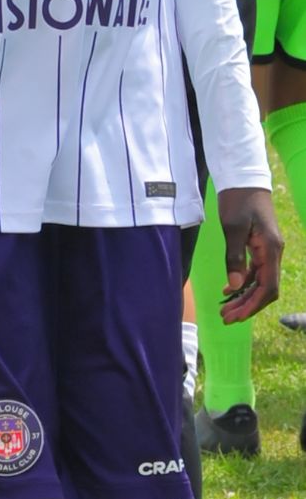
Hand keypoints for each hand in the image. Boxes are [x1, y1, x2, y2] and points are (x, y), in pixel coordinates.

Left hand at [217, 186, 282, 322]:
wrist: (243, 180)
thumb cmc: (238, 200)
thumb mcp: (233, 228)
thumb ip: (235, 258)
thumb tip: (236, 286)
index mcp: (271, 249)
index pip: (268, 286)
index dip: (253, 304)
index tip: (236, 316)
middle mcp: (274, 252)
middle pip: (265, 288)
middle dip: (247, 305)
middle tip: (226, 318)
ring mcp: (268, 250)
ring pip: (260, 282)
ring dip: (244, 297)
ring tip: (225, 310)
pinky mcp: (259, 247)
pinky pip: (255, 272)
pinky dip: (243, 284)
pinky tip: (228, 291)